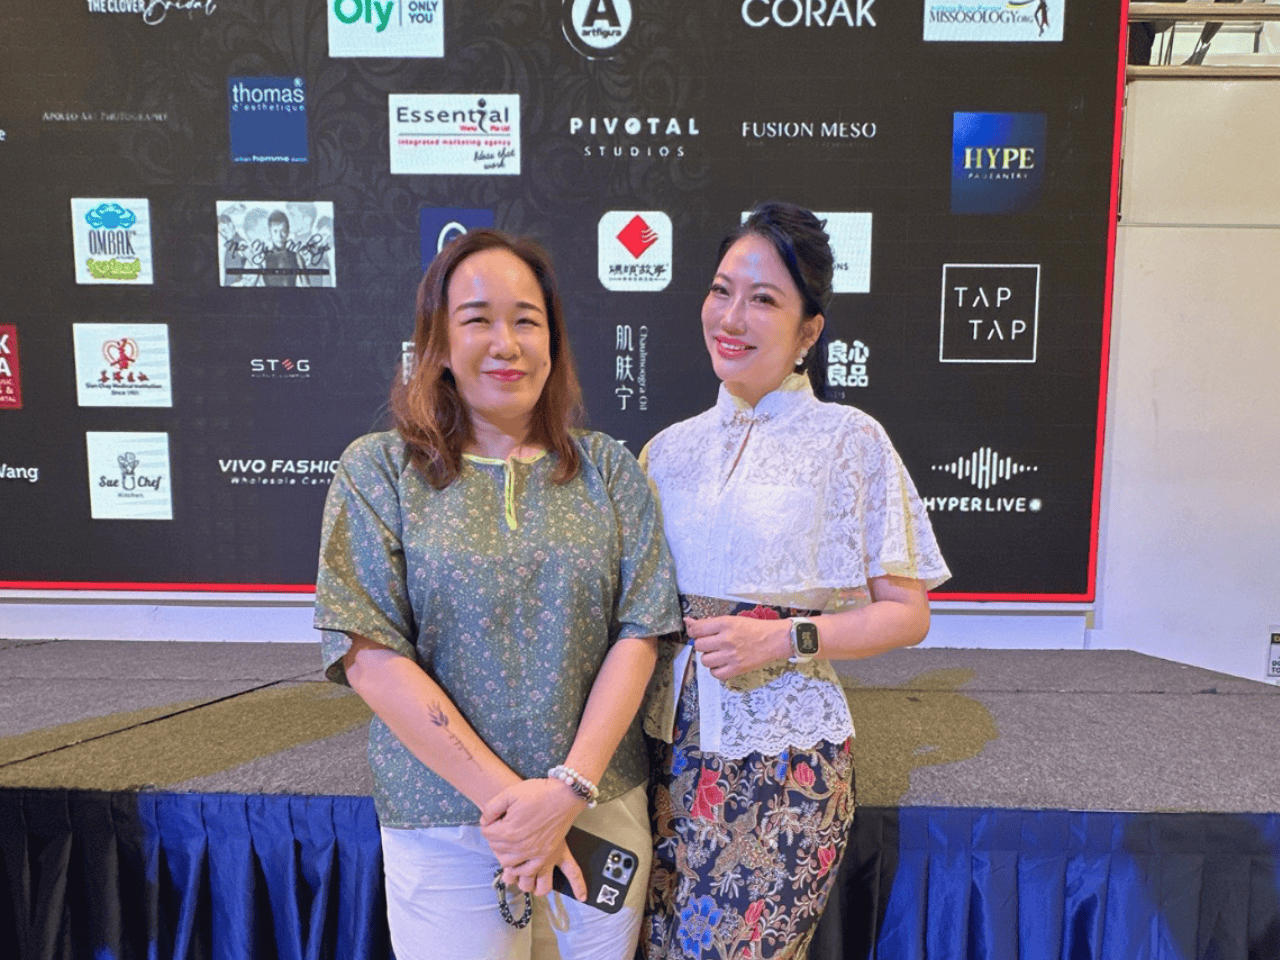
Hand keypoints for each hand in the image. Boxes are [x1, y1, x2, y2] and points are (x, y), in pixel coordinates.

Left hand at [479, 778, 586, 898]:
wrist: (565, 795)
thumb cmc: (539, 792)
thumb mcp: (510, 793)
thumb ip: (492, 807)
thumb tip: (485, 821)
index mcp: (509, 831)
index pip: (486, 833)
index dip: (488, 823)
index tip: (494, 818)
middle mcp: (519, 847)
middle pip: (496, 849)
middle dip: (495, 839)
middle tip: (501, 828)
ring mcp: (534, 854)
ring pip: (509, 865)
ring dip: (506, 857)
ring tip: (509, 846)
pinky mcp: (546, 856)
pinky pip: (530, 873)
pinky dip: (523, 871)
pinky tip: (521, 864)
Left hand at [684, 614, 789, 679]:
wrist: (776, 640)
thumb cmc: (755, 628)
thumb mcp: (732, 620)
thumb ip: (709, 623)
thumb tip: (688, 622)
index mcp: (725, 624)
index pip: (697, 629)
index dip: (694, 631)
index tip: (697, 633)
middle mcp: (726, 640)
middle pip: (698, 645)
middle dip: (703, 644)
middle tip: (712, 643)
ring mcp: (731, 656)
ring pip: (705, 660)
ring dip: (709, 657)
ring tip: (719, 653)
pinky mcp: (737, 669)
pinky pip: (715, 674)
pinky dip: (716, 670)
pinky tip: (723, 663)